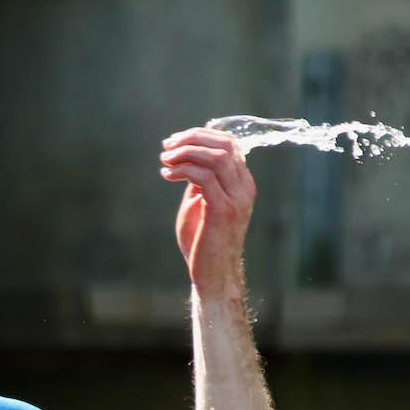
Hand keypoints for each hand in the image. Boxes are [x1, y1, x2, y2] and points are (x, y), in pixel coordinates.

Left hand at [159, 128, 254, 295]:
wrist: (212, 274)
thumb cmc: (203, 241)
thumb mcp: (201, 202)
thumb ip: (200, 180)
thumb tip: (188, 157)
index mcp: (242, 183)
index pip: (229, 143)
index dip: (200, 135)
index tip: (174, 141)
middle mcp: (245, 188)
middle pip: (223, 145)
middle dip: (191, 139)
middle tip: (166, 147)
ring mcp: (237, 199)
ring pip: (216, 157)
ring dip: (186, 153)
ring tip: (165, 160)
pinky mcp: (223, 211)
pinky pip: (205, 178)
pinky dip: (183, 170)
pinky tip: (167, 175)